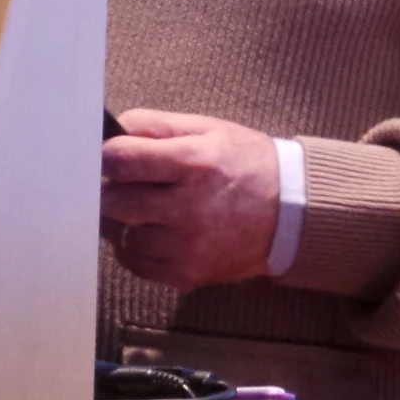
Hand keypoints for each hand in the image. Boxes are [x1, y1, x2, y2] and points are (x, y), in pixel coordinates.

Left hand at [99, 108, 281, 290]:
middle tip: (127, 183)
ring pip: (123, 236)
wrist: (290, 213)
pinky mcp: (187, 274)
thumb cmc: (245, 164)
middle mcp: (189, 209)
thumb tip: (112, 130)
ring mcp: (188, 247)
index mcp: (194, 164)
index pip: (123, 160)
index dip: (108, 155)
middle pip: (115, 202)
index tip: (112, 156)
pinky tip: (153, 232)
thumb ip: (157, 125)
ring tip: (144, 209)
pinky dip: (136, 248)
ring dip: (125, 221)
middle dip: (114, 189)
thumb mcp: (208, 130)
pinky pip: (137, 265)